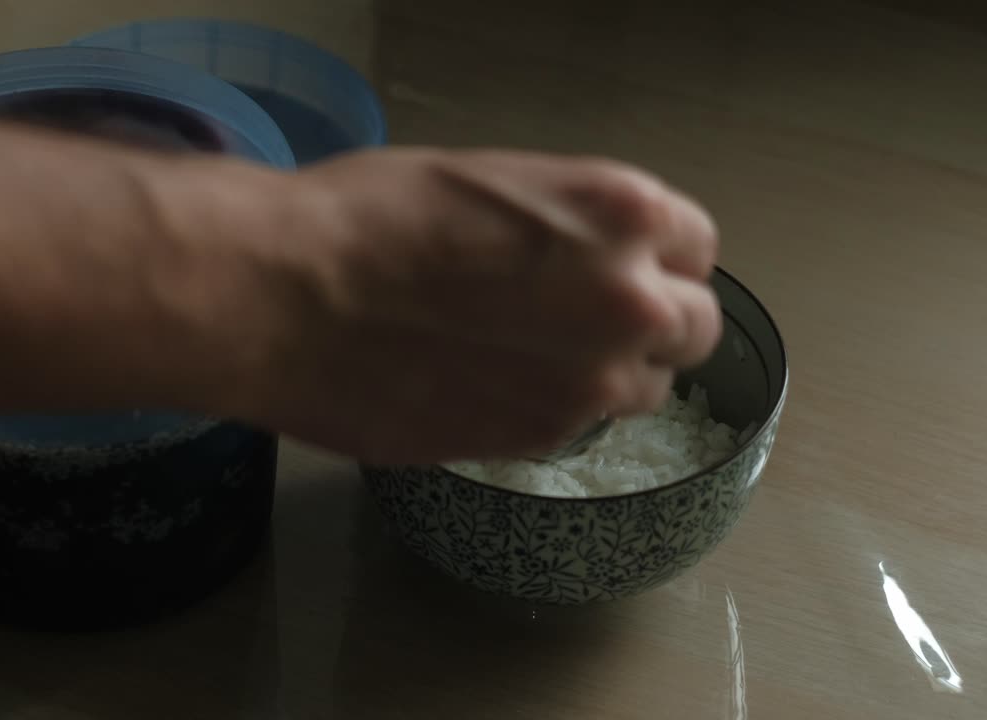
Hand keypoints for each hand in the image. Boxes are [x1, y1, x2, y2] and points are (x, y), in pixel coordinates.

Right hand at [211, 148, 720, 461]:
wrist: (289, 295)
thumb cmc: (373, 214)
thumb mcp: (497, 181)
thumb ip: (573, 227)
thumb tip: (590, 262)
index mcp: (623, 215)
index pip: (697, 248)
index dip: (661, 259)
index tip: (629, 269)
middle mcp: (628, 302)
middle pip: (694, 328)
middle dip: (657, 323)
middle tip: (594, 320)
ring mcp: (590, 383)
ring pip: (645, 388)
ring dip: (612, 372)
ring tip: (536, 357)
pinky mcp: (539, 439)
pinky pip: (581, 427)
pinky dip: (554, 408)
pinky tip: (493, 384)